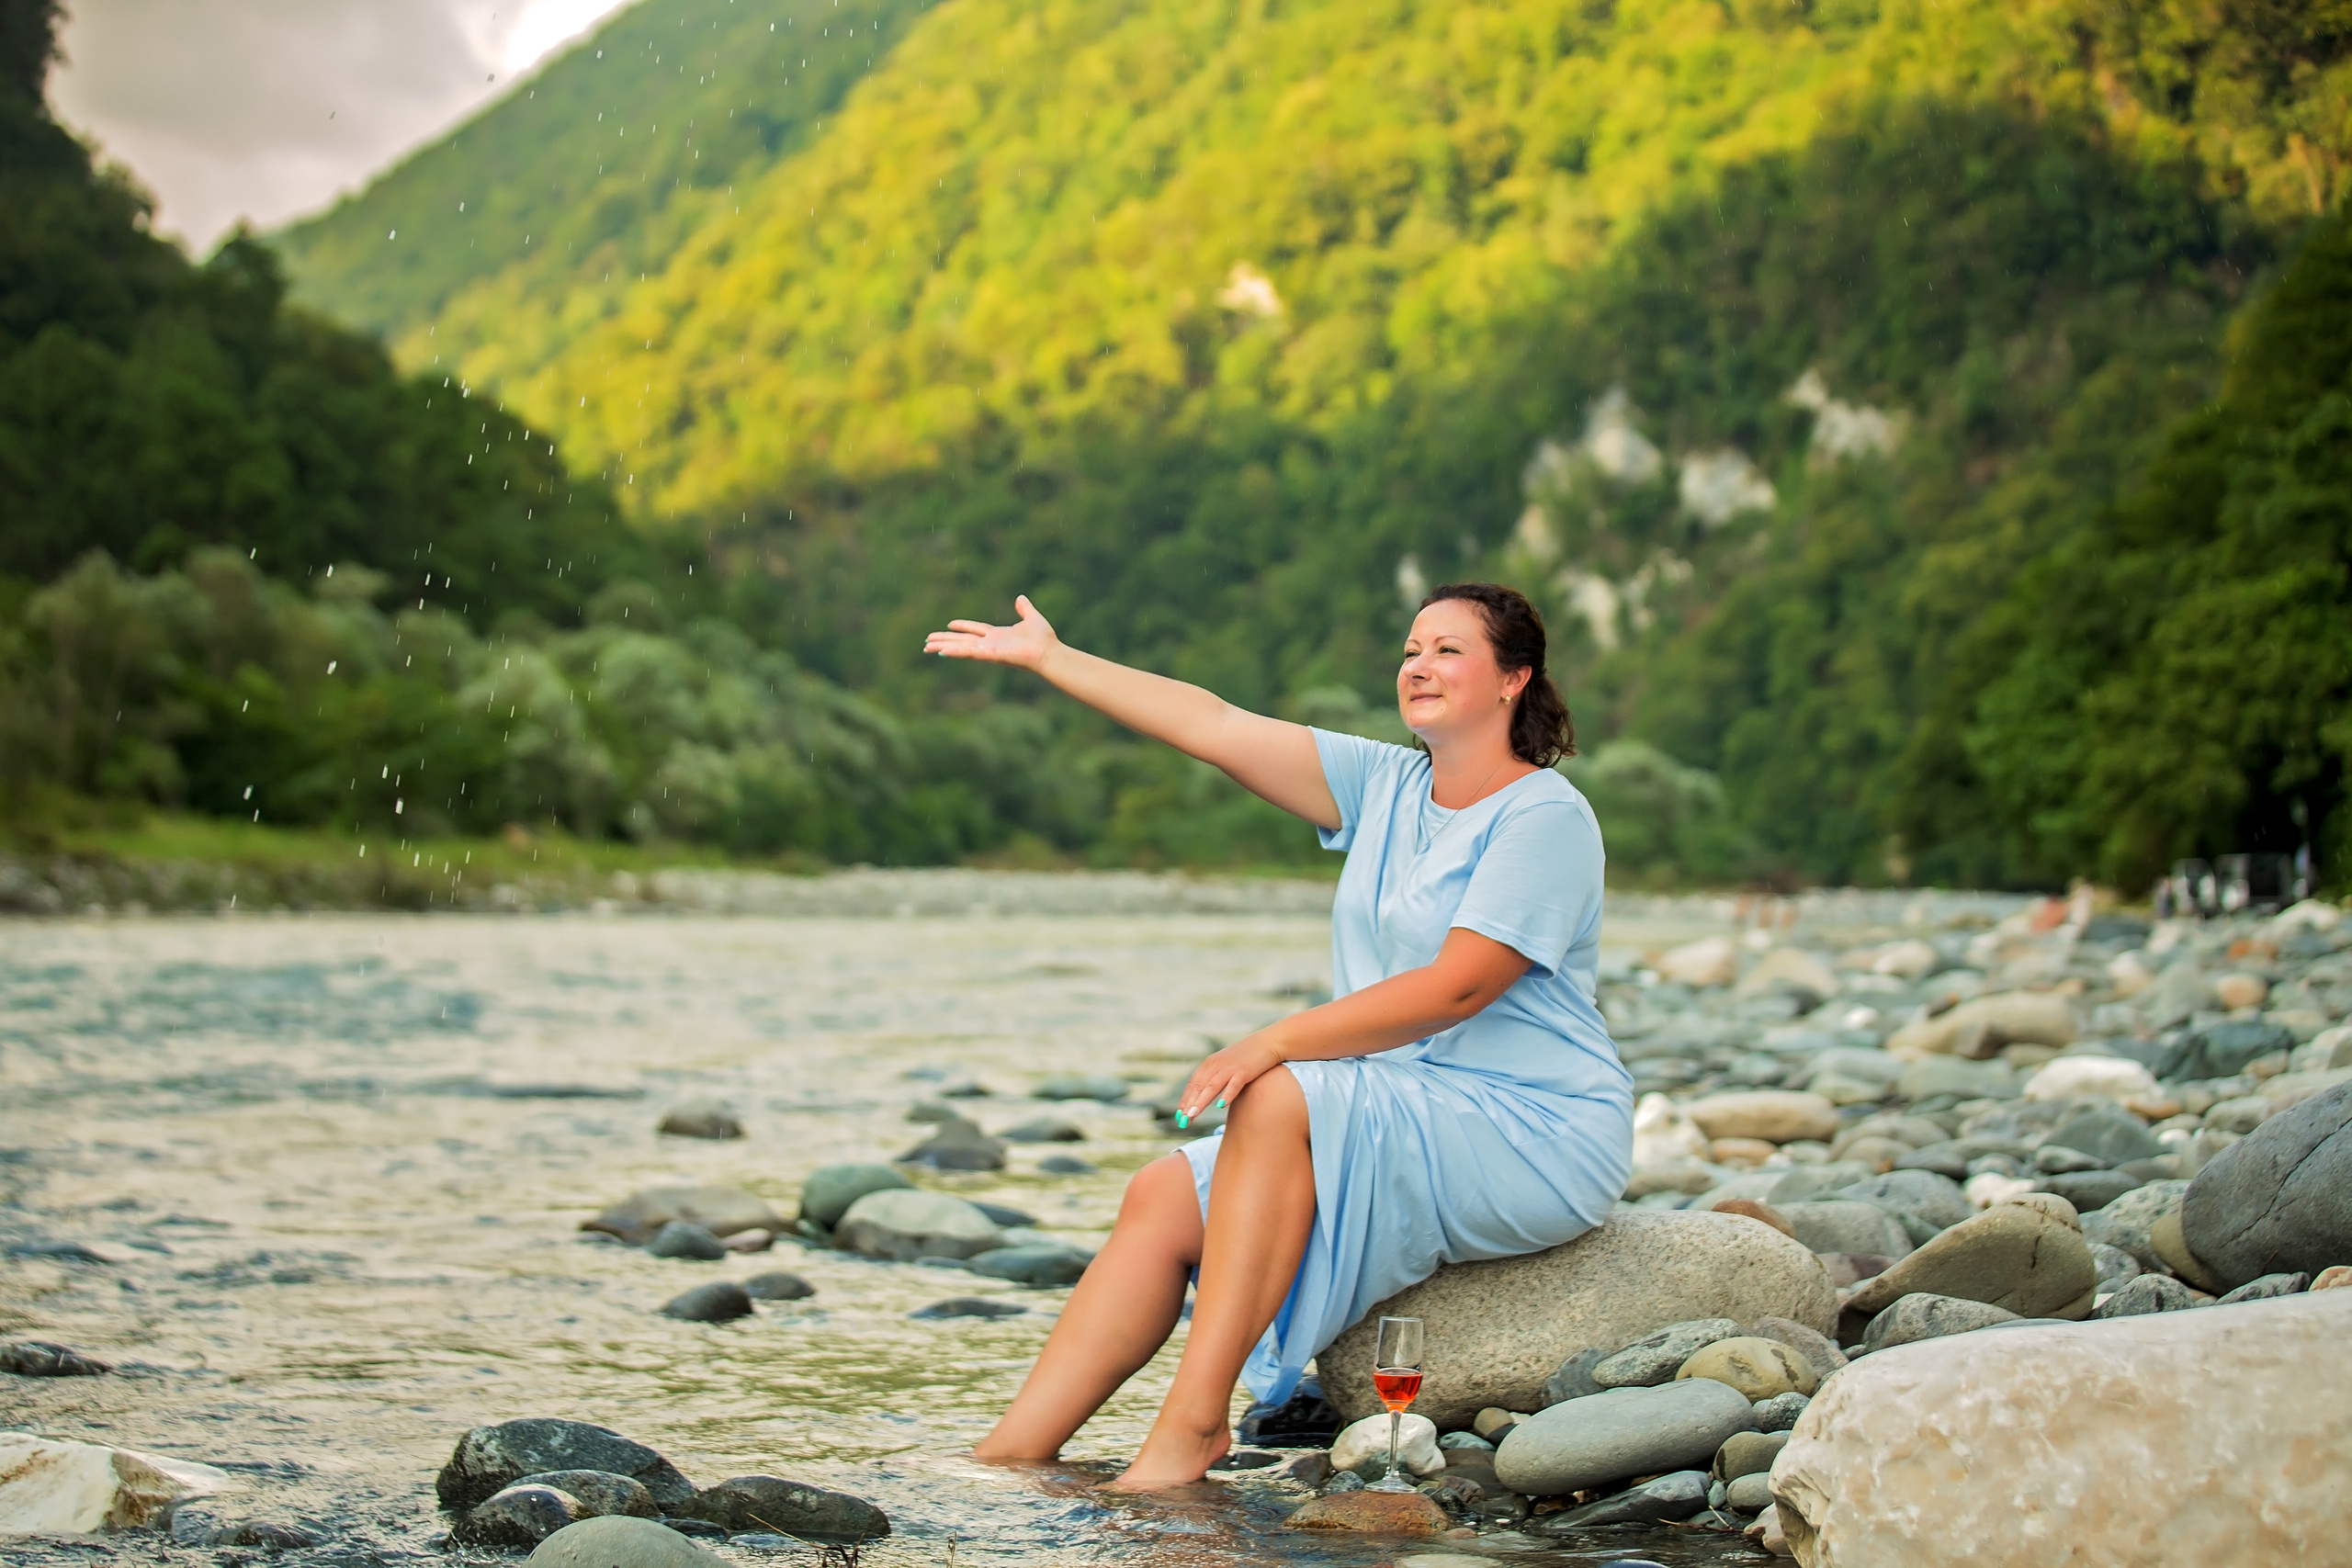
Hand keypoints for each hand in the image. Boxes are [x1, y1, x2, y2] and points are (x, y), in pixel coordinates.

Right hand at [923, 594, 1060, 670]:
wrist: (1049, 652)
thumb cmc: (1044, 639)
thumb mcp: (1032, 617)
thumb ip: (1025, 608)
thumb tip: (1021, 598)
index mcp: (999, 635)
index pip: (976, 630)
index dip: (963, 626)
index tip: (950, 624)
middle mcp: (991, 644)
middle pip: (963, 641)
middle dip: (945, 640)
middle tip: (927, 641)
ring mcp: (989, 650)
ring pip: (961, 647)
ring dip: (944, 647)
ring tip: (926, 648)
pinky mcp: (990, 654)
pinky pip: (969, 652)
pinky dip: (955, 651)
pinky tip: (942, 651)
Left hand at [1174, 1033, 1283, 1127]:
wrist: (1268, 1042)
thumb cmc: (1247, 1057)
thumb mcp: (1226, 1066)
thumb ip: (1215, 1078)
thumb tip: (1205, 1097)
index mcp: (1209, 1064)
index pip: (1192, 1084)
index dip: (1185, 1100)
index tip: (1179, 1117)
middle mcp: (1216, 1065)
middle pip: (1198, 1087)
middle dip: (1189, 1105)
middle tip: (1183, 1122)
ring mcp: (1230, 1068)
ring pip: (1211, 1087)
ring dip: (1200, 1102)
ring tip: (1192, 1115)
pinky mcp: (1244, 1071)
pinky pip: (1234, 1084)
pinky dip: (1227, 1094)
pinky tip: (1220, 1106)